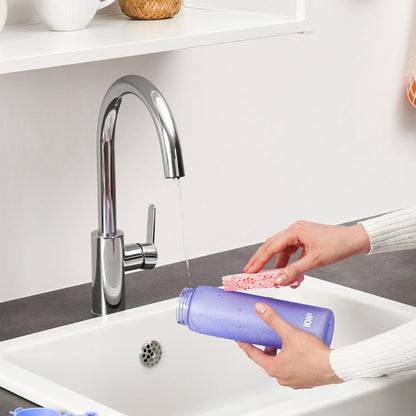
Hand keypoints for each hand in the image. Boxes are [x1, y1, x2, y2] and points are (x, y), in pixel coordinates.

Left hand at [238, 302, 342, 388]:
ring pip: (280, 363)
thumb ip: (273, 320)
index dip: (246, 345)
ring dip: (278, 351)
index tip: (241, 339)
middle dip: (265, 346)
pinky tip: (296, 349)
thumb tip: (260, 309)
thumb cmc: (314, 355)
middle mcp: (282, 377)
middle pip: (267, 359)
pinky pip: (292, 367)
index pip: (253, 355)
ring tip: (283, 339)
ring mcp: (293, 379)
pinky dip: (290, 358)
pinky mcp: (304, 378)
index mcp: (274, 368)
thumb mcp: (289, 333)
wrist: (335, 366)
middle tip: (264, 335)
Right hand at [244, 221, 369, 286]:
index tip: (250, 269)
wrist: (354, 240)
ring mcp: (299, 234)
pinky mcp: (304, 240)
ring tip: (267, 275)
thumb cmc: (338, 244)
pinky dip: (287, 262)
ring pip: (281, 250)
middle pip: (272, 246)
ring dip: (275, 263)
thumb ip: (294, 271)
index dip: (259, 259)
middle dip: (261, 260)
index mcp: (295, 231)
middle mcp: (295, 230)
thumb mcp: (314, 261)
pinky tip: (286, 272)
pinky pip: (290, 251)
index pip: (271, 246)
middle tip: (251, 271)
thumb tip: (279, 279)